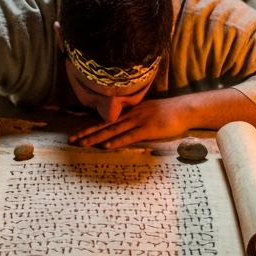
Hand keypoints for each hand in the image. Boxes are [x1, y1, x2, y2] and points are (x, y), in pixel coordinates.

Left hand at [71, 98, 192, 147]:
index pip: (106, 120)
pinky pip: (129, 136)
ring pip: (113, 130)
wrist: (185, 109)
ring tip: (82, 144)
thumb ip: (136, 120)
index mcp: (130, 111)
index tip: (77, 134)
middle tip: (71, 140)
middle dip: (87, 133)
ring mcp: (138, 121)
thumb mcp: (148, 113)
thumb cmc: (169, 113)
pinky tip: (106, 146)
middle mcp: (130, 115)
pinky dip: (117, 141)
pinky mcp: (148, 129)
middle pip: (105, 125)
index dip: (91, 127)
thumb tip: (126, 129)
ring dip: (96, 138)